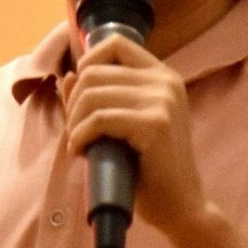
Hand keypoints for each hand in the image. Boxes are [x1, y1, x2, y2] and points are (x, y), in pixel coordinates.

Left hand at [60, 32, 220, 246]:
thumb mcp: (122, 125)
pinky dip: (80, 136)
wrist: (180, 205)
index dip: (88, 63)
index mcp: (162, 75)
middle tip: (75, 132)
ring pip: (92, 95)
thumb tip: (68, 76)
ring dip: (74, 123)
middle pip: (94, 72)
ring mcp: (163, 100)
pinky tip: (80, 152)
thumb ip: (98, 98)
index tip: (80, 96)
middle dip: (74, 103)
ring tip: (78, 144)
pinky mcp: (155, 124)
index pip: (115, 43)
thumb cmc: (149, 167)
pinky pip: (99, 119)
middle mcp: (166, 81)